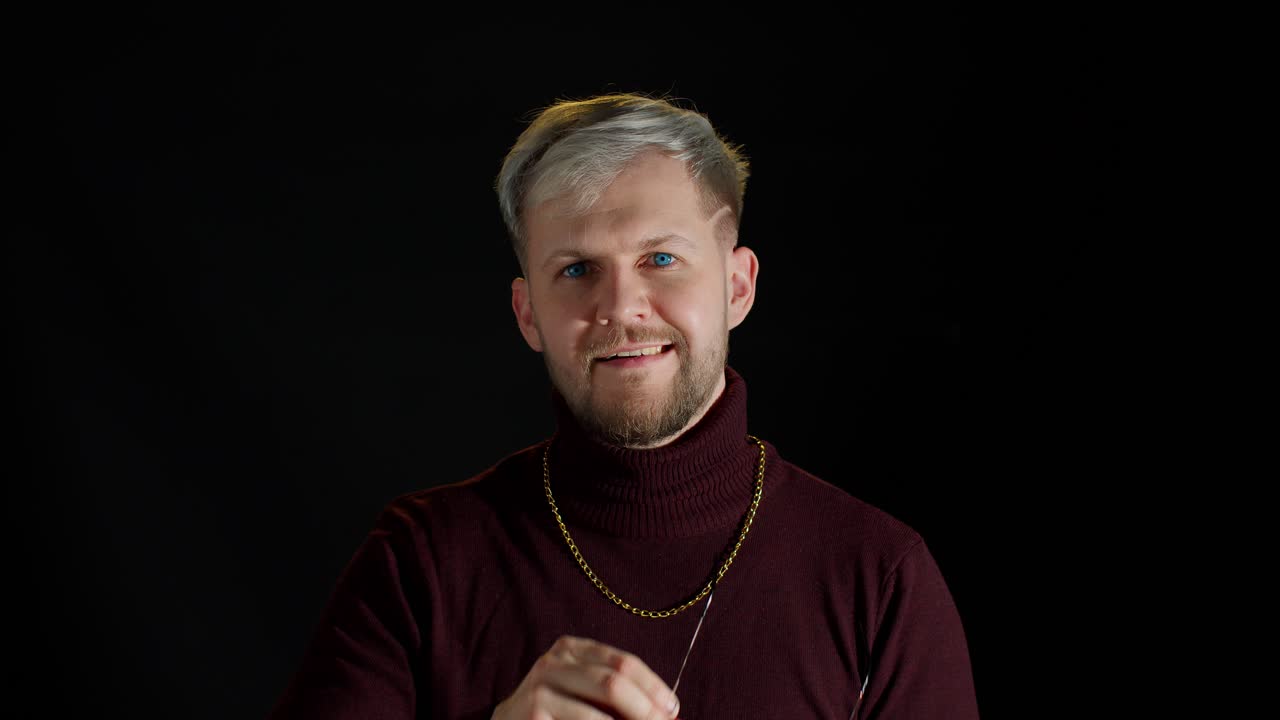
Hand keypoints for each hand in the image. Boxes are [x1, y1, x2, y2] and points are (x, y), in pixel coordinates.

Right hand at [492, 635, 680, 719]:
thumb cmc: (556, 710)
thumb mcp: (582, 689)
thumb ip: (617, 693)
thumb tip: (668, 712)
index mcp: (570, 649)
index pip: (623, 663)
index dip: (653, 687)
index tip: (673, 709)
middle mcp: (552, 664)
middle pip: (612, 685)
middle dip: (644, 711)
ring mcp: (539, 693)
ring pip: (598, 717)